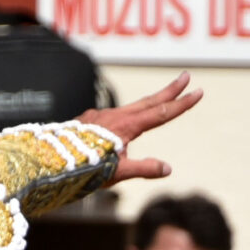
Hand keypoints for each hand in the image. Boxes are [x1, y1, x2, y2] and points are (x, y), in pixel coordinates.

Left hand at [80, 73, 201, 184]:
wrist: (51, 160)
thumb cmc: (84, 169)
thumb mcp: (117, 173)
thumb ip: (143, 169)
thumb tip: (168, 168)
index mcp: (127, 126)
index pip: (161, 114)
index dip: (181, 104)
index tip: (198, 92)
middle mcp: (116, 116)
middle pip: (149, 101)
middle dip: (170, 90)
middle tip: (187, 76)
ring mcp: (102, 116)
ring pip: (132, 106)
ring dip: (151, 101)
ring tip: (164, 98)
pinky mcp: (90, 120)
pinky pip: (114, 115)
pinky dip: (127, 115)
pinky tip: (121, 126)